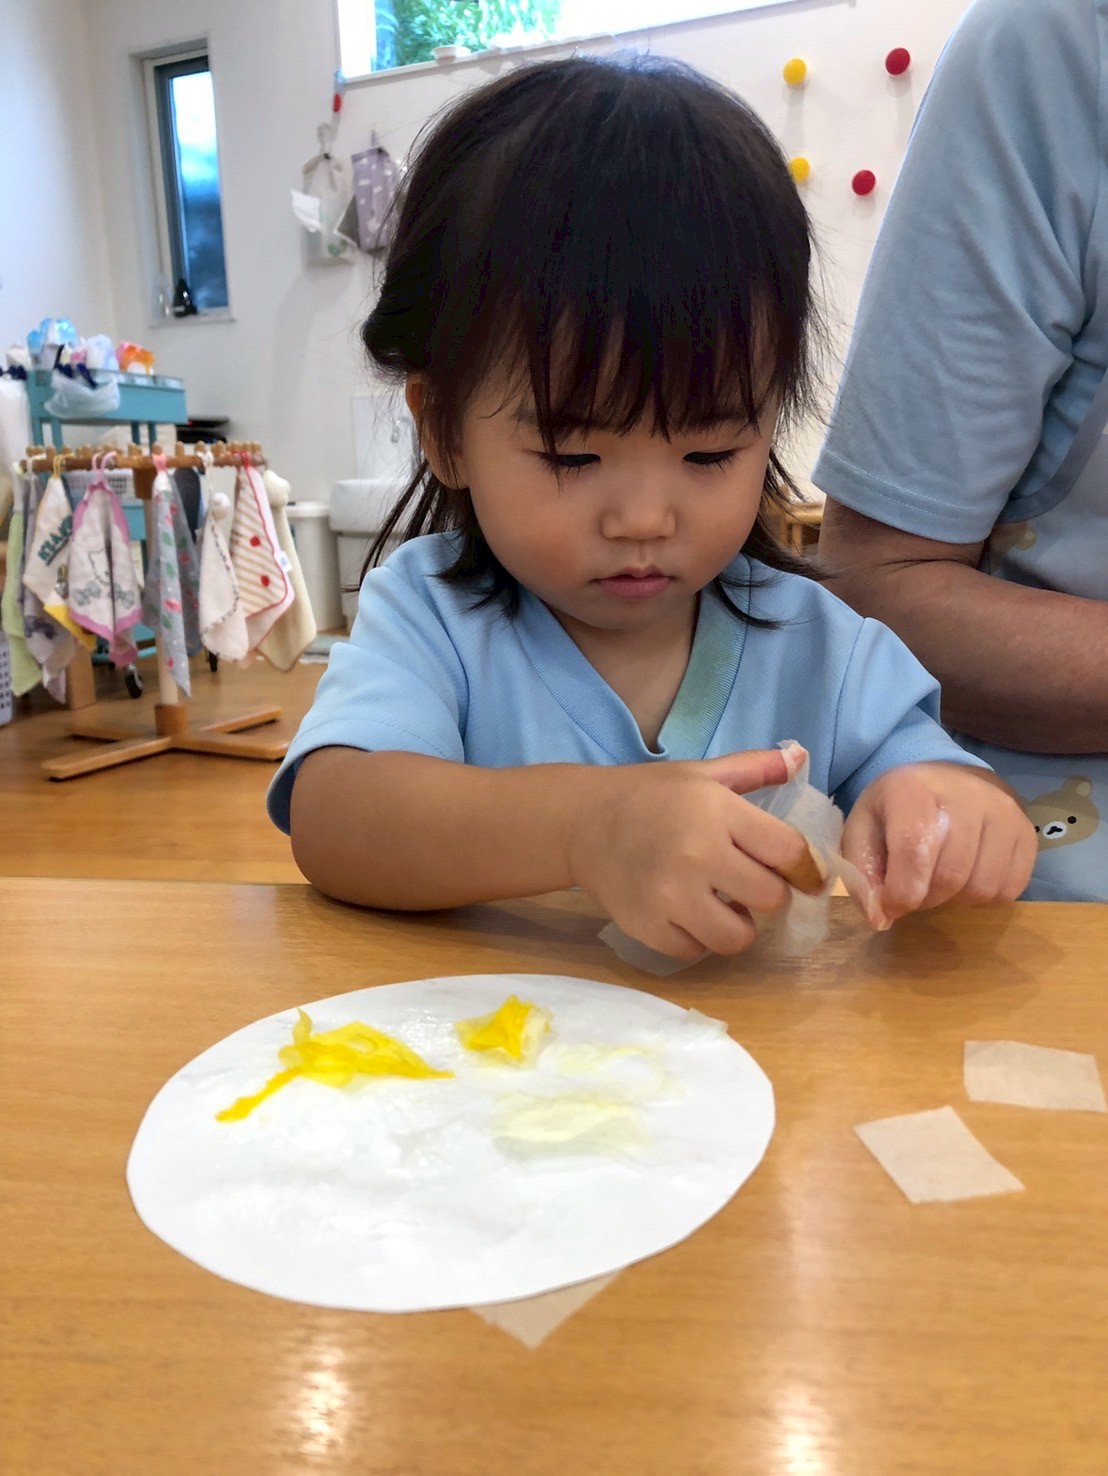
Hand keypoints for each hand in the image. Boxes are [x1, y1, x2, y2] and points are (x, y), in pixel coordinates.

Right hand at [569, 748, 815, 958]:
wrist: (582, 821)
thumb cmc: (649, 795)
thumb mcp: (701, 773)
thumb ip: (755, 767)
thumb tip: (801, 758)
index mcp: (717, 811)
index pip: (790, 852)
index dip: (804, 867)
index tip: (802, 874)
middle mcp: (697, 854)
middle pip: (771, 898)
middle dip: (767, 894)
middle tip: (749, 883)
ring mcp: (670, 895)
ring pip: (737, 937)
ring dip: (737, 925)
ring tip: (723, 906)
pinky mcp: (646, 926)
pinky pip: (696, 951)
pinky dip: (698, 938)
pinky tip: (688, 915)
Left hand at [842, 763, 1036, 927]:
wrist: (944, 779)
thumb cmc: (897, 810)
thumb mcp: (863, 831)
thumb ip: (863, 874)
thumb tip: (880, 919)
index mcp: (914, 789)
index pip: (914, 851)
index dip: (901, 892)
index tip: (890, 906)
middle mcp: (967, 794)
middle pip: (951, 876)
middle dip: (926, 898)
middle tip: (914, 890)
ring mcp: (1004, 812)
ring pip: (983, 888)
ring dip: (956, 900)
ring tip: (940, 880)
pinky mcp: (1027, 832)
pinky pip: (1010, 889)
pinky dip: (984, 897)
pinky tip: (967, 877)